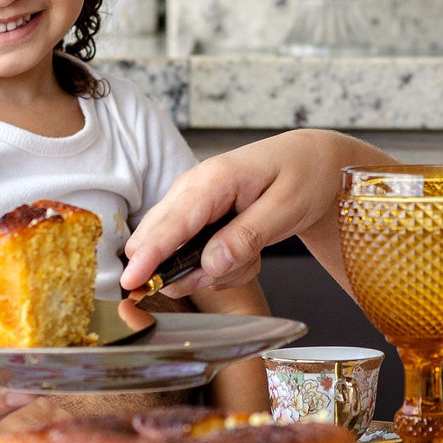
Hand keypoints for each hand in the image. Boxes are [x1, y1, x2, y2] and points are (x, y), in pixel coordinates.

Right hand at [120, 130, 371, 296]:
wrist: (311, 161)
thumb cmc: (303, 175)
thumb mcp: (287, 207)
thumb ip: (248, 236)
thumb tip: (210, 264)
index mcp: (214, 179)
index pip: (172, 223)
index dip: (149, 256)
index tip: (131, 281)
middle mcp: (193, 188)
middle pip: (159, 239)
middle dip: (188, 270)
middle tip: (234, 270)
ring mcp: (191, 202)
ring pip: (176, 253)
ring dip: (212, 269)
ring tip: (252, 254)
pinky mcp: (196, 216)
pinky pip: (191, 254)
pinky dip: (218, 265)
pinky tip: (245, 251)